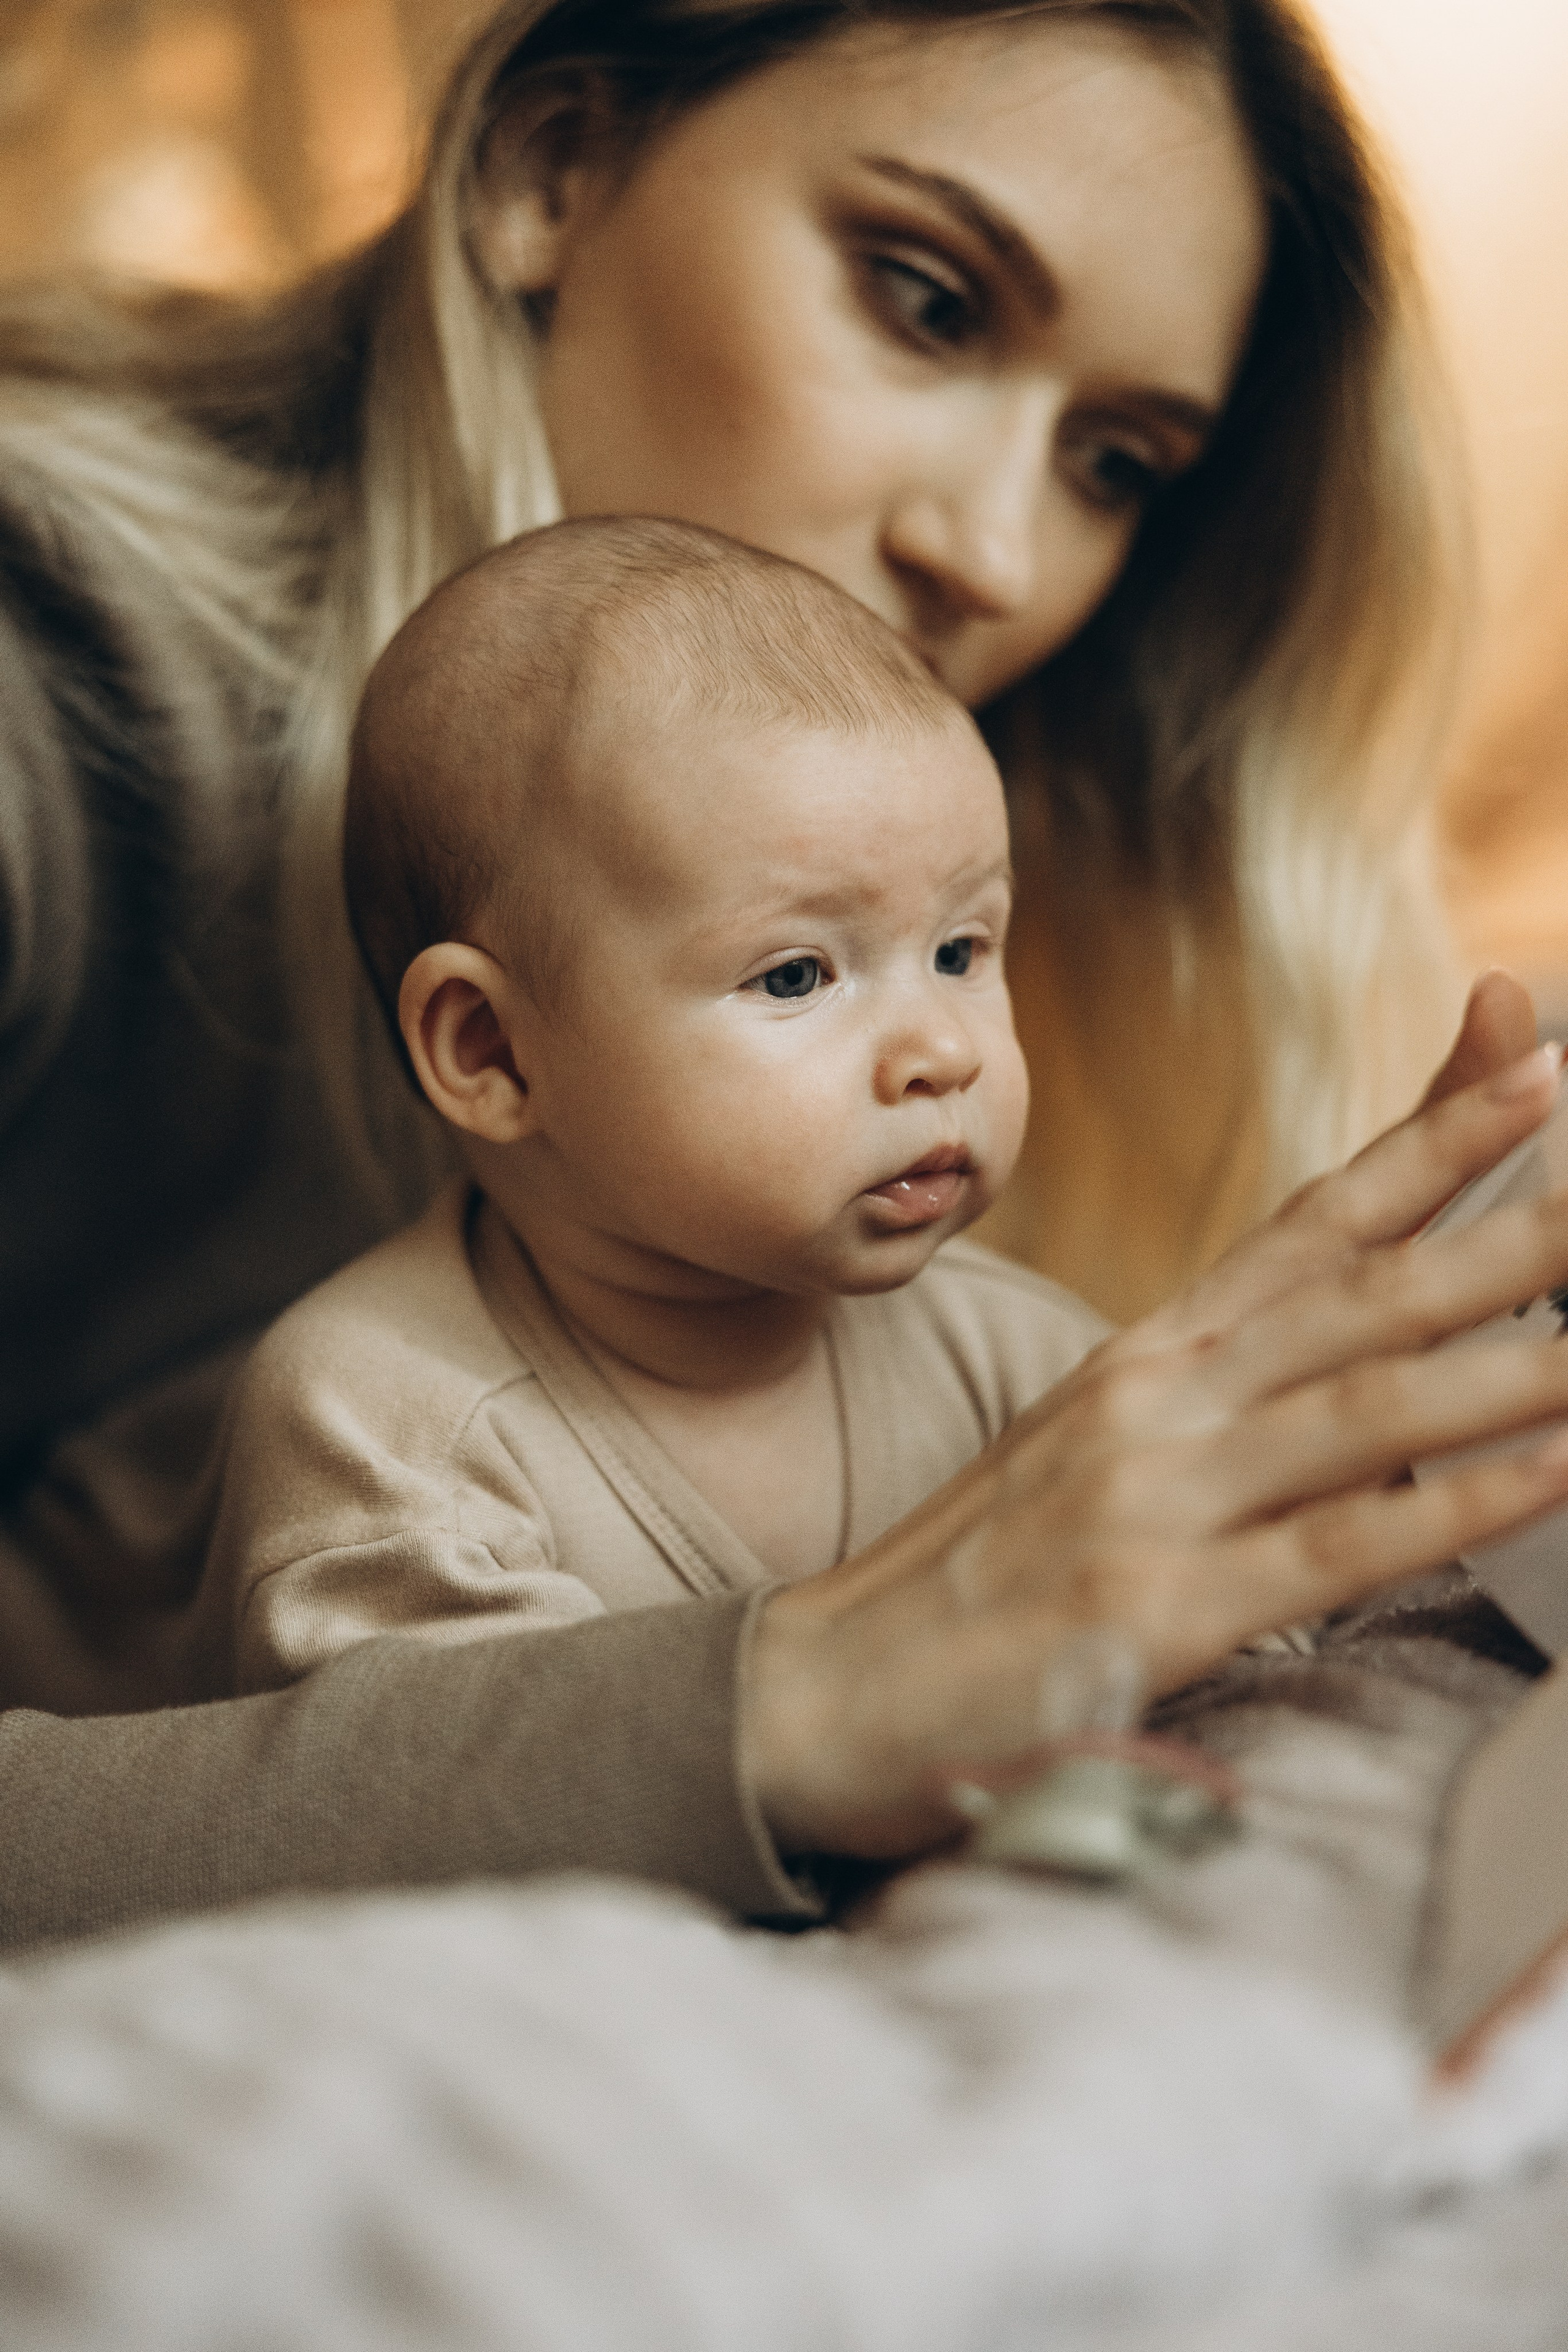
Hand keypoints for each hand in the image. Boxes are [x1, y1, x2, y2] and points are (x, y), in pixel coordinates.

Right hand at [748, 975, 1567, 1858]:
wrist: (820, 1691)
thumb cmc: (971, 1583)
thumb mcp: (1096, 1459)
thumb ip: (1222, 1412)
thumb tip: (1359, 1406)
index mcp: (1148, 1355)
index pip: (1311, 1220)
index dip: (1429, 1136)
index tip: (1529, 1052)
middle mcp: (1158, 1397)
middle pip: (1362, 1289)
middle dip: (1511, 1220)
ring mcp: (1155, 1495)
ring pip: (1367, 1404)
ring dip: (1517, 1355)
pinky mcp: (1155, 1607)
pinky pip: (1334, 1549)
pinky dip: (1453, 1505)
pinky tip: (1552, 1468)